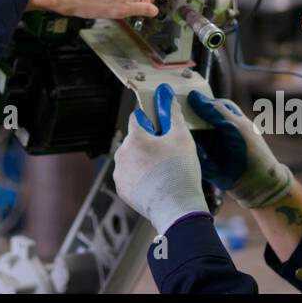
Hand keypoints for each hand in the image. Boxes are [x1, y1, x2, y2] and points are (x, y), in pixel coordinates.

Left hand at [113, 84, 206, 234]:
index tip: (162, 130)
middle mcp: (122, 152)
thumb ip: (172, 113)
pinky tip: (156, 183)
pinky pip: (130, 175)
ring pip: (132, 158)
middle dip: (149, 142)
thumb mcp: (182, 137)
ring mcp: (120, 172)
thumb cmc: (180, 171)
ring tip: (163, 171)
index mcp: (135, 136)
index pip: (138, 117)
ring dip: (144, 160)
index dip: (152, 122)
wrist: (176, 208)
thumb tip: (165, 94)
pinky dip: (141, 176)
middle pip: (135, 139)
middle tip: (168, 154)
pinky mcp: (121, 189)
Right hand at [188, 90, 293, 208]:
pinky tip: (211, 165)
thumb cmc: (253, 152)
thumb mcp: (235, 127)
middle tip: (183, 131)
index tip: (174, 103)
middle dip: (186, 126)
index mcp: (221, 114)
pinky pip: (191, 156)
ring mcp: (206, 144)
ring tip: (206, 155)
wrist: (260, 186)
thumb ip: (215, 111)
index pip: (198, 103)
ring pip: (188, 139)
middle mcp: (211, 128)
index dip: (187, 103)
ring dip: (194, 146)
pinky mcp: (202, 161)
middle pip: (189, 120)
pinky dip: (199, 160)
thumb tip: (193, 95)